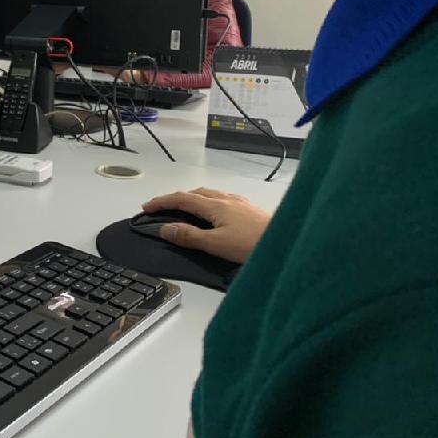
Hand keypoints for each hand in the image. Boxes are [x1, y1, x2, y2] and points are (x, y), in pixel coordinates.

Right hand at [141, 187, 270, 263]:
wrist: (290, 242)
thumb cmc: (255, 244)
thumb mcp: (216, 244)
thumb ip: (189, 236)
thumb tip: (166, 229)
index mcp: (215, 205)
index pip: (181, 198)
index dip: (161, 202)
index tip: (146, 207)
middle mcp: (228, 200)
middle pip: (195, 193)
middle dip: (176, 198)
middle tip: (162, 207)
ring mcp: (241, 204)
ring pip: (211, 195)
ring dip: (193, 199)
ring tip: (186, 208)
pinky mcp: (252, 211)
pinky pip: (224, 201)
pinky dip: (210, 203)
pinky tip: (217, 213)